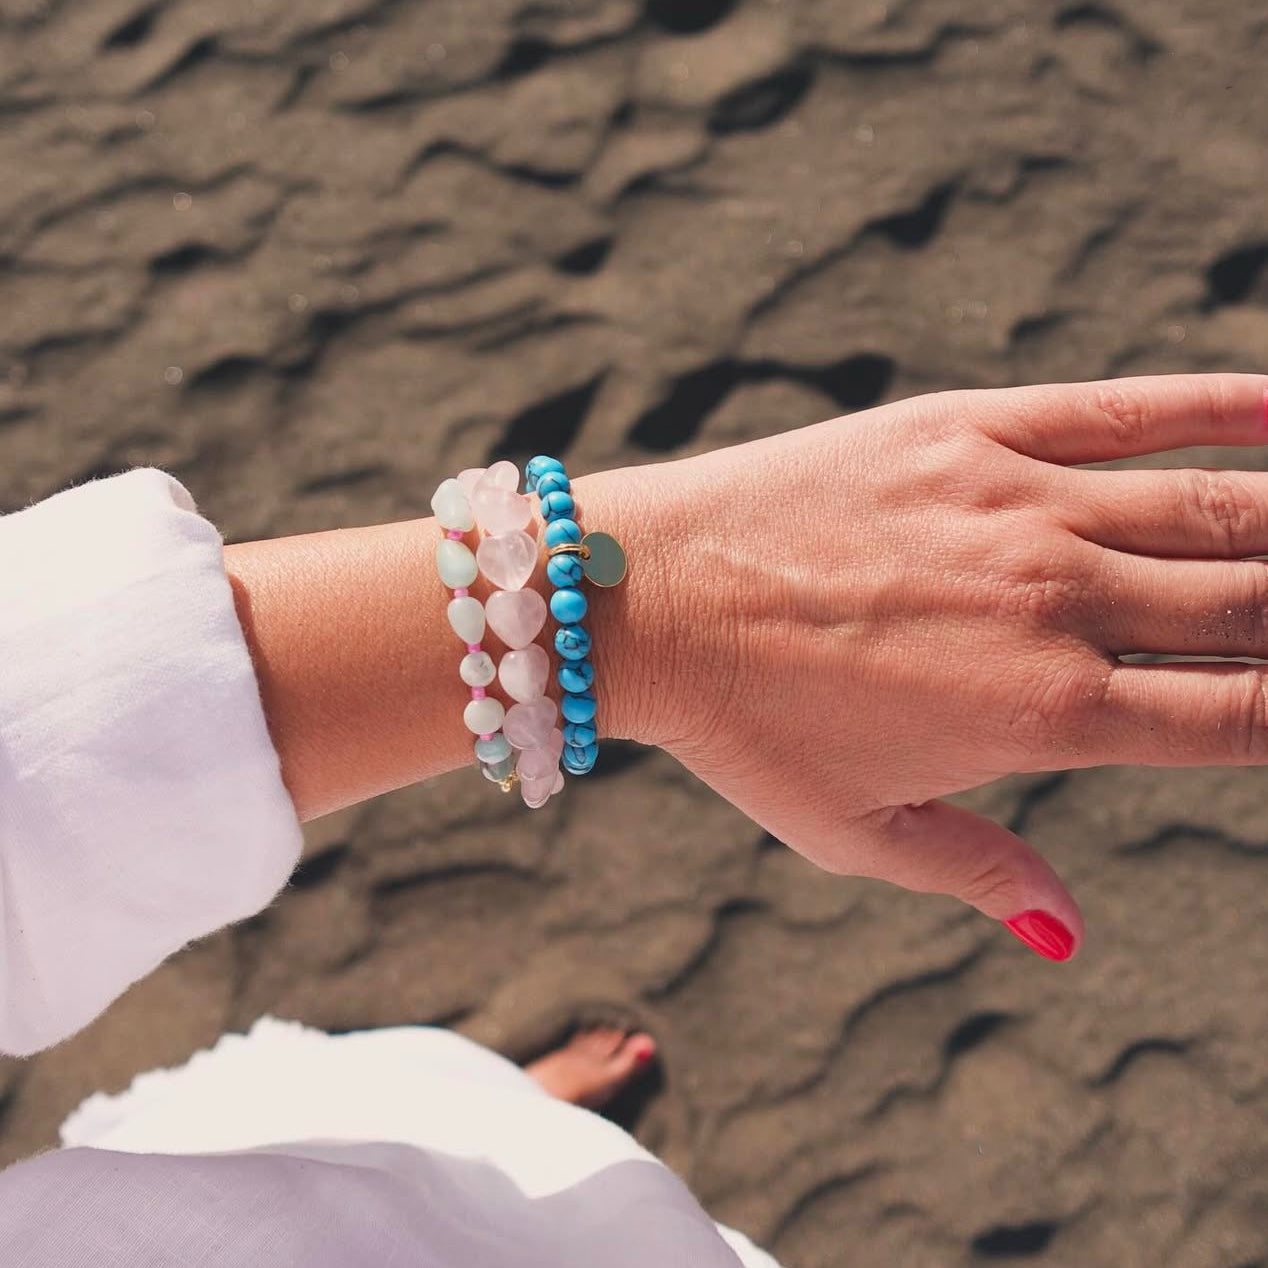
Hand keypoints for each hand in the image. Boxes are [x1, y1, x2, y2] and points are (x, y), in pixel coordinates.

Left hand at [588, 374, 1267, 959]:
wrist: (650, 599)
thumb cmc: (748, 726)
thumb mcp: (857, 833)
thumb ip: (977, 871)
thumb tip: (1070, 936)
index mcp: (1046, 716)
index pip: (1245, 715)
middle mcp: (1056, 604)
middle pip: (1258, 603)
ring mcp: (1019, 504)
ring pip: (1221, 506)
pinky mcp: (971, 429)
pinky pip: (1130, 407)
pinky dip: (1229, 404)